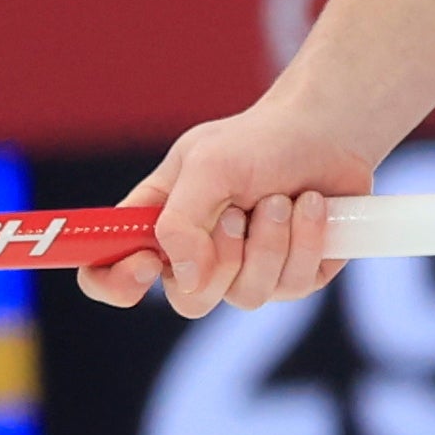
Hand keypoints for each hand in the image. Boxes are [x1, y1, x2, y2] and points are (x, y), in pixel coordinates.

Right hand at [75, 94, 400, 316]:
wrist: (327, 133)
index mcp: (156, 225)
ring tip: (283, 199)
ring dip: (270, 242)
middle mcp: (197, 257)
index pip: (106, 273)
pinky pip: (294, 286)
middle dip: (222, 256)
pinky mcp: (295, 277)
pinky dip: (306, 241)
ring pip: (248, 296)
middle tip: (238, 211)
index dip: (114, 282)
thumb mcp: (207, 165)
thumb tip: (186, 278)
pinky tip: (312, 206)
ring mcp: (248, 272)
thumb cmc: (258, 142)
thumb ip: (180, 222)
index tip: (146, 264)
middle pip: (190, 302)